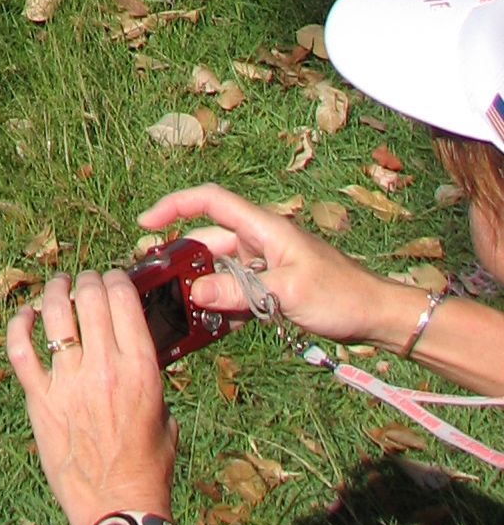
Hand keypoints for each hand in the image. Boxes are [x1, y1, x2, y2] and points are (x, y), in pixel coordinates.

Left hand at [7, 269, 176, 524]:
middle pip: (89, 297)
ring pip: (54, 313)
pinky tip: (26, 316)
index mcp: (140, 369)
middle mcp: (103, 368)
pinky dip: (19, 325)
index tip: (113, 278)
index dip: (116, 278)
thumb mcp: (163, 412)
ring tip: (58, 286)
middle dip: (88, 280)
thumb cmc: (147, 467)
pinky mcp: (40, 400)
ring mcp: (67, 383)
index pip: (123, 298)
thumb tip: (137, 343)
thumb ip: (149, 374)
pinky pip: (20, 350)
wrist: (119, 510)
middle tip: (86, 281)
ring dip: (55, 291)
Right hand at [139, 184, 411, 346]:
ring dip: (203, 284)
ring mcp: (267, 264)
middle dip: (182, 255)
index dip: (174, 206)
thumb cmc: (339, 295)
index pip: (209, 201)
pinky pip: (238, 289)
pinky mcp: (274, 286)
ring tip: (180, 306)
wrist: (377, 315)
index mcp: (262, 228)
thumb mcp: (286, 293)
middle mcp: (260, 240)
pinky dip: (223, 301)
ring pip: (222, 269)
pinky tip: (212, 322)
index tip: (146, 224)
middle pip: (210, 239)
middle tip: (156, 278)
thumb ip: (238, 293)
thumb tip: (193, 293)